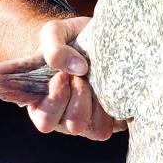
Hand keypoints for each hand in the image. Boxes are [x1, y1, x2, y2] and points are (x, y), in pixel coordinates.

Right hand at [27, 15, 126, 140]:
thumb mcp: (53, 33)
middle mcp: (66, 119)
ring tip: (96, 80)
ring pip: (98, 129)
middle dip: (79, 97)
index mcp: (43, 105)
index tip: (62, 76)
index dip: (55, 99)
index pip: (45, 121)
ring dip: (99, 101)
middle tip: (81, 75)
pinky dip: (117, 105)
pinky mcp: (113, 120)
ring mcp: (90, 122)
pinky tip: (111, 86)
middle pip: (74, 125)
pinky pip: (119, 123)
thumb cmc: (67, 40)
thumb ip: (54, 48)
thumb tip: (78, 68)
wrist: (93, 38)